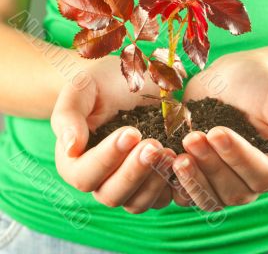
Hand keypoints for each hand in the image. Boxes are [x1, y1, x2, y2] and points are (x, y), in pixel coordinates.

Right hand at [51, 55, 174, 212]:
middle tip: (154, 145)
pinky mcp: (153, 180)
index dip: (107, 158)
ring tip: (170, 152)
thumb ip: (69, 116)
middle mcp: (100, 179)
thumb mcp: (81, 88)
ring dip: (155, 181)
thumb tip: (69, 148)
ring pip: (138, 202)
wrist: (127, 80)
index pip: (84, 175)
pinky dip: (173, 185)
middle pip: (112, 195)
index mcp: (75, 161)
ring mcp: (128, 183)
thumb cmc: (100, 82)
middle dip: (134, 172)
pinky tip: (183, 160)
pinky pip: (163, 197)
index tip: (131, 132)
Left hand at [171, 53, 267, 210]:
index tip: (216, 131)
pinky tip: (162, 159)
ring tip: (175, 154)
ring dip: (191, 179)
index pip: (259, 175)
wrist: (233, 76)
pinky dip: (173, 182)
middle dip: (210, 165)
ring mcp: (220, 178)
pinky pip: (185, 191)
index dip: (236, 157)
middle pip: (232, 192)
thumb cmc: (261, 86)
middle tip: (193, 137)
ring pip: (208, 198)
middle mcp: (247, 180)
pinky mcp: (197, 172)